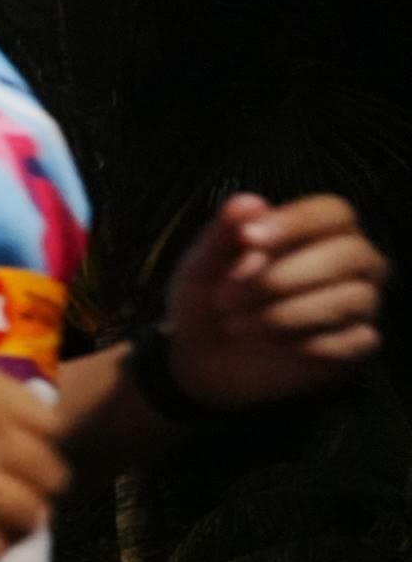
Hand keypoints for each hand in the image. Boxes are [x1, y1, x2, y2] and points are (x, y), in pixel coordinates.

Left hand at [163, 194, 386, 410]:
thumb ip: (223, 235)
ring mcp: (359, 303)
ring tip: (236, 325)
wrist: (202, 358)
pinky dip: (308, 345)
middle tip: (225, 298)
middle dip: (282, 278)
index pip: (333, 213)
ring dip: (286, 314)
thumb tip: (248, 203)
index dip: (296, 223)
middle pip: (350, 255)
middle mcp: (353, 263)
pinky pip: (355, 340)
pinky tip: (269, 346)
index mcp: (322, 231)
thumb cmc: (212, 298)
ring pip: (353, 299)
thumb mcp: (202, 266)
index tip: (249, 238)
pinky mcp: (357, 345)